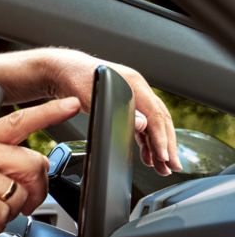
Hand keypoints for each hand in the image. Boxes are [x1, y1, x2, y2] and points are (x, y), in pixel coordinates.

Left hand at [43, 49, 181, 175]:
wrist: (63, 69)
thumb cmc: (75, 79)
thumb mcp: (93, 96)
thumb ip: (117, 110)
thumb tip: (143, 124)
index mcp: (134, 84)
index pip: (155, 114)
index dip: (161, 137)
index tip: (164, 156)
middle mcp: (138, 89)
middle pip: (160, 121)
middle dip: (167, 145)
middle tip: (173, 166)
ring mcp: (134, 97)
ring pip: (153, 125)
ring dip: (158, 146)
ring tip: (163, 167)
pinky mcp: (126, 104)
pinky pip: (142, 125)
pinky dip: (146, 142)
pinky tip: (147, 156)